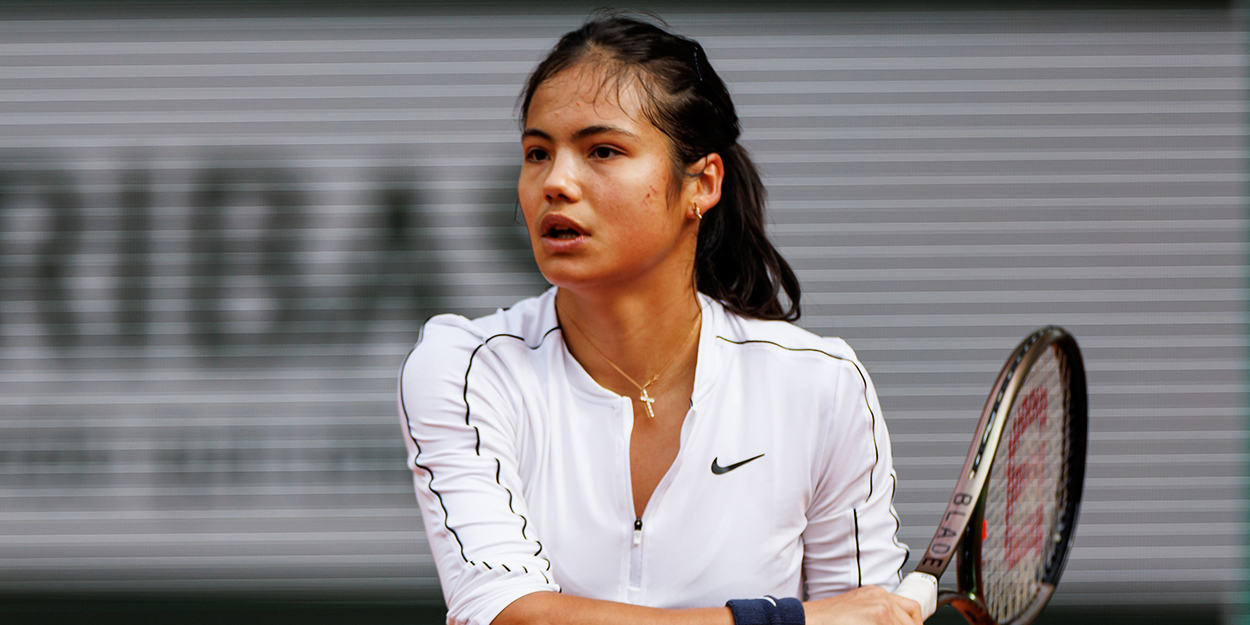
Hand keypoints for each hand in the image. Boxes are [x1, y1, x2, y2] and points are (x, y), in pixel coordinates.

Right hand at [803, 586, 923, 624]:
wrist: (807, 620)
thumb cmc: (826, 621)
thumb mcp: (856, 612)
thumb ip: (876, 617)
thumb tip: (890, 623)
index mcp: (876, 595)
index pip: (911, 610)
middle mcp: (881, 597)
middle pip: (913, 621)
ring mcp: (881, 607)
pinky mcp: (879, 617)